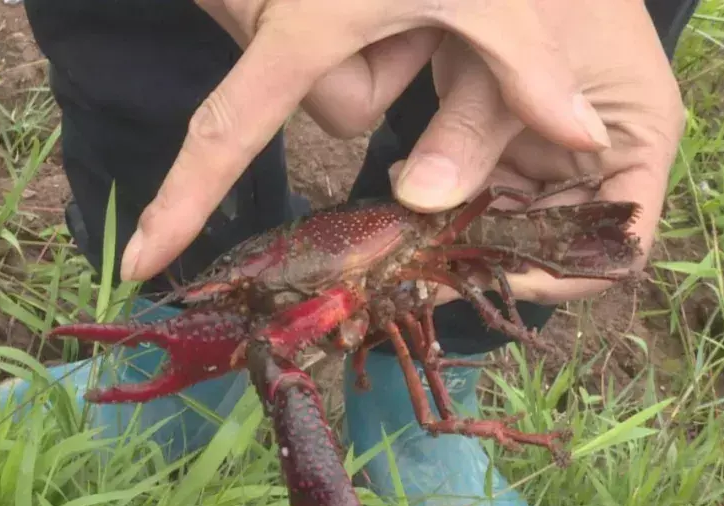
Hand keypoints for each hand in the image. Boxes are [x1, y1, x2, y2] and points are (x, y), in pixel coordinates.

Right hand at [118, 0, 615, 281]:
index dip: (178, 207)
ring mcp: (288, 17)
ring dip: (397, 51)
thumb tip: (586, 143)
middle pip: (338, 111)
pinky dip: (383, 30)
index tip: (137, 262)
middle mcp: (278, 33)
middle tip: (429, 12)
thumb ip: (527, 65)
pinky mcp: (307, 9)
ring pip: (350, 84)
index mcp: (300, 37)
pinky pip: (347, 52)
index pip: (223, 138)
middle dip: (393, 79)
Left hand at [396, 1, 684, 305]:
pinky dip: (447, 198)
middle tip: (430, 262)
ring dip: (463, 230)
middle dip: (497, 254)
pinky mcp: (511, 142)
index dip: (562, 271)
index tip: (493, 274)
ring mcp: (554, 154)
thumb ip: (468, 130)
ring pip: (513, 221)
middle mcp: (602, 160)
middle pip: (558, 240)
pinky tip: (405, 188)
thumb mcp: (507, 56)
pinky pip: (484, 190)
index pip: (618, 243)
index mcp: (638, 142)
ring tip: (408, 229)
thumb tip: (420, 202)